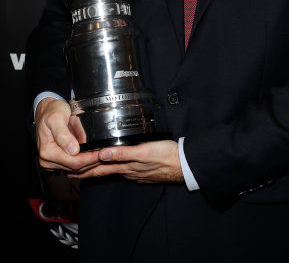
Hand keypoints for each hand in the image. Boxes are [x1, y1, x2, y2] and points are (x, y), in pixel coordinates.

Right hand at [35, 97, 99, 172]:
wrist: (46, 110)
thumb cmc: (52, 112)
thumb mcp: (57, 118)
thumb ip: (63, 134)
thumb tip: (73, 150)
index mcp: (48, 151)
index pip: (73, 162)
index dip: (90, 159)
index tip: (102, 153)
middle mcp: (47, 160)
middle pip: (76, 168)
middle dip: (91, 161)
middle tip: (105, 153)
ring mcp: (51, 162)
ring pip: (76, 168)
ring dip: (89, 161)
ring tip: (100, 152)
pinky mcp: (56, 161)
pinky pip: (73, 165)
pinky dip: (84, 161)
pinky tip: (91, 154)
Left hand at [68, 140, 183, 182]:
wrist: (183, 164)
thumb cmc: (165, 155)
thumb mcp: (144, 151)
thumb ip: (123, 153)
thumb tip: (102, 154)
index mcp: (125, 165)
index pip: (99, 167)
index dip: (84, 167)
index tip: (69, 167)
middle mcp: (127, 170)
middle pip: (102, 171)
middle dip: (85, 171)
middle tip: (70, 172)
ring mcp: (134, 172)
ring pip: (111, 170)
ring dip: (97, 170)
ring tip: (85, 170)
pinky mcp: (141, 170)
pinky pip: (121, 169)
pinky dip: (111, 168)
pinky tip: (112, 166)